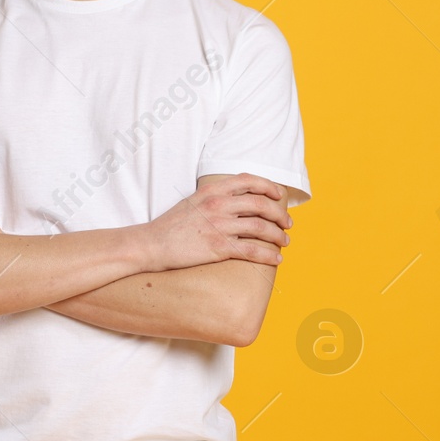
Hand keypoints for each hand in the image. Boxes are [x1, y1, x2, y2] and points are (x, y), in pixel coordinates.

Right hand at [140, 174, 290, 271]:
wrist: (152, 244)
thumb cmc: (172, 225)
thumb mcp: (193, 200)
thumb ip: (215, 196)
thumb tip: (238, 200)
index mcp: (213, 190)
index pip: (250, 181)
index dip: (269, 187)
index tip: (279, 195)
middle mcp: (219, 204)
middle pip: (261, 204)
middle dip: (280, 214)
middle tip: (287, 223)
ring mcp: (220, 226)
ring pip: (261, 228)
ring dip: (278, 236)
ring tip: (285, 241)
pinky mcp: (219, 247)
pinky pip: (252, 250)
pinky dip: (268, 255)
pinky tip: (276, 259)